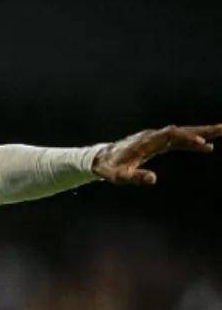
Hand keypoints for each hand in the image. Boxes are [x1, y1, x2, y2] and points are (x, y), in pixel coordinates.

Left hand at [92, 124, 221, 184]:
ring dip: (201, 133)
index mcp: (146, 141)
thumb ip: (133, 177)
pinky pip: (178, 140)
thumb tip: (153, 179)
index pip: (169, 135)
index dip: (186, 138)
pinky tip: (207, 145)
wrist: (102, 158)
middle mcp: (153, 136)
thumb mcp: (118, 176)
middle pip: (180, 130)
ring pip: (181, 133)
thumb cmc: (109, 167)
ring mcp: (156, 138)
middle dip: (201, 130)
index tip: (202, 142)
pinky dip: (192, 141)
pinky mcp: (158, 143)